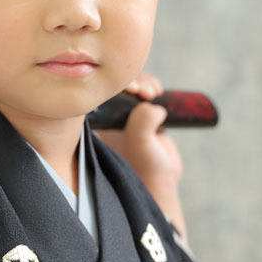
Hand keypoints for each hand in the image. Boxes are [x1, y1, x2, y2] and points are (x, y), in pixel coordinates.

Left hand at [94, 73, 187, 236]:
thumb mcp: (140, 141)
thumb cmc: (144, 164)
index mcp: (101, 120)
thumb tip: (153, 106)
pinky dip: (153, 87)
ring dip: (145, 83)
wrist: (160, 179)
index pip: (101, 91)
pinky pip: (146, 91)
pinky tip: (157, 93)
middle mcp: (111, 114)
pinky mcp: (144, 114)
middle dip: (133, 82)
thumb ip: (143, 120)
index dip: (116, 84)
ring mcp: (127, 113)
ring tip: (152, 93)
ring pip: (133, 85)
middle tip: (144, 92)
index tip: (131, 89)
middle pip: (117, 84)